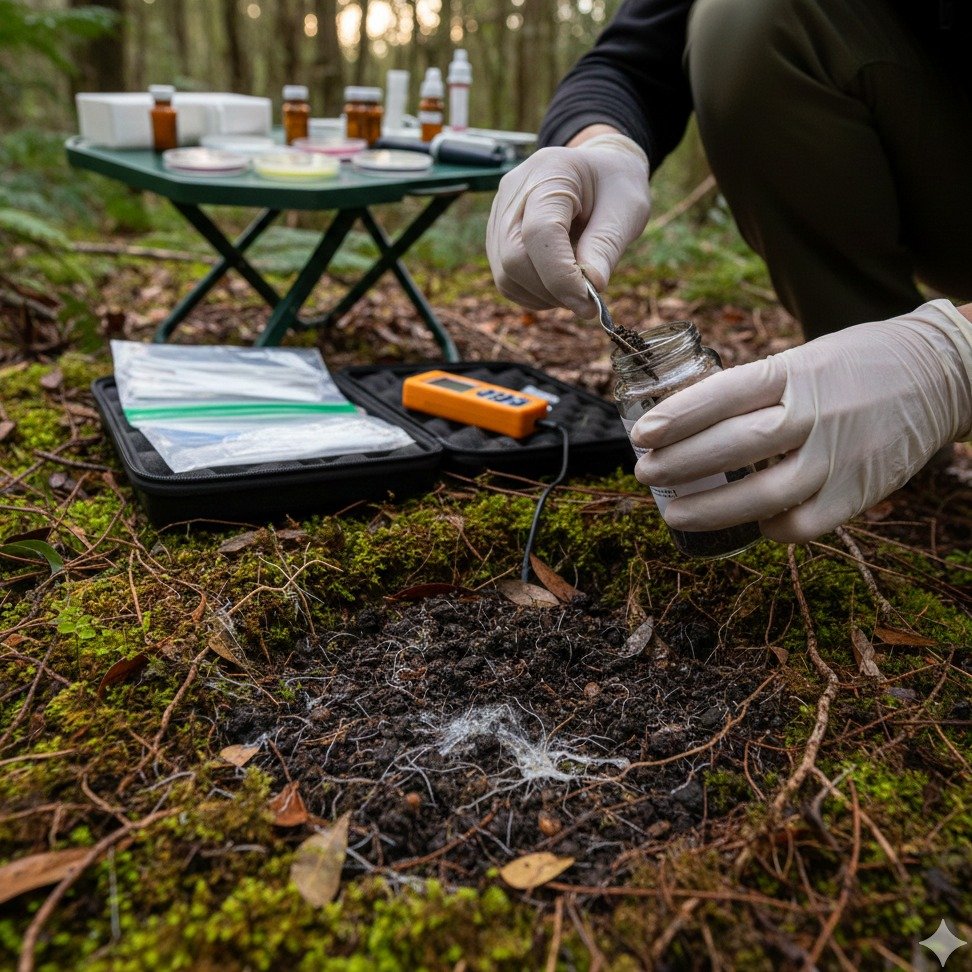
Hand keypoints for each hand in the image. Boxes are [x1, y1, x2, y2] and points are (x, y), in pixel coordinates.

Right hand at [486, 132, 650, 317]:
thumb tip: (590, 288)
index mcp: (550, 172)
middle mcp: (514, 192)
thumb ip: (606, 245)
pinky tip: (559, 283)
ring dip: (544, 296)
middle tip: (588, 301)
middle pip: (514, 258)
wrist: (598, 172)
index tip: (590, 303)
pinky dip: (535, 294)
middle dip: (552, 290)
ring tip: (576, 286)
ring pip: (506, 276)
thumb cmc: (616, 186)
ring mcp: (499, 215)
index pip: (540, 233)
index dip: (562, 276)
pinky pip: (506, 280)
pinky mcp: (497, 237)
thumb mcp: (627, 209)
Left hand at [631, 301, 971, 542]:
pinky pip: (802, 523)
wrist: (944, 374)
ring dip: (709, 509)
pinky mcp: (860, 491)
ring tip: (674, 511)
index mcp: (798, 371)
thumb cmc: (858, 366)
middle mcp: (817, 413)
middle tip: (645, 474)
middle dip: (679, 465)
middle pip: (735, 446)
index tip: (641, 434)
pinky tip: (748, 524)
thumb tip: (689, 421)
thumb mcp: (806, 359)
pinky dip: (767, 529)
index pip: (727, 392)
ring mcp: (840, 456)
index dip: (679, 416)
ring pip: (763, 494)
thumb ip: (758, 389)